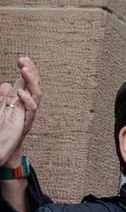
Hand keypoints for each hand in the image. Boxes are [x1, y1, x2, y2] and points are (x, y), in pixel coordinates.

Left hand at [0, 54, 40, 168]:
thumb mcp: (0, 110)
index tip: (23, 58)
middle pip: (34, 85)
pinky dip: (27, 100)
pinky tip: (20, 92)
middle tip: (24, 60)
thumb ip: (2, 98)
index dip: (27, 69)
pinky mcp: (25, 124)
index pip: (27, 82)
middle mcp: (26, 107)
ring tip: (24, 70)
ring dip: (31, 82)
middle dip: (31, 72)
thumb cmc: (2, 133)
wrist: (3, 153)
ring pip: (36, 95)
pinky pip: (31, 110)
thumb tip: (4, 85)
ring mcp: (27, 115)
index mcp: (19, 102)